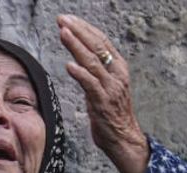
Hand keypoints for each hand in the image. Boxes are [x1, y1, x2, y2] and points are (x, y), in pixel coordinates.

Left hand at [57, 14, 149, 172]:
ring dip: (76, 46)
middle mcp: (117, 75)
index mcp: (119, 68)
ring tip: (62, 33)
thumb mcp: (104, 87)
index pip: (101, 41)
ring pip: (92, 62)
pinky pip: (90, 85)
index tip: (69, 19)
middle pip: (97, 46)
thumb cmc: (112, 114)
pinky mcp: (103, 103)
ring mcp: (111, 88)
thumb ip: (94, 72)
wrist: (124, 139)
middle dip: (78, 31)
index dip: (84, 28)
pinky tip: (69, 65)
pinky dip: (80, 74)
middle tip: (62, 20)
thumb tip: (79, 58)